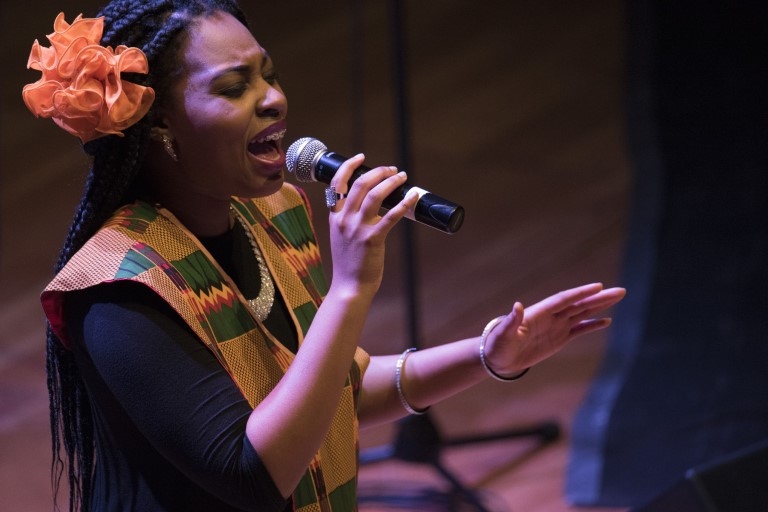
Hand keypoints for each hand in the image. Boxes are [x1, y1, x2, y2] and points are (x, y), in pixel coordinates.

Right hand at [326, 154, 418, 295]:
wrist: (350, 286)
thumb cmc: (349, 263)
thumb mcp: (341, 236)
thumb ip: (349, 219)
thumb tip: (370, 204)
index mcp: (335, 216)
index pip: (337, 183)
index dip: (349, 166)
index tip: (361, 158)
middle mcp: (344, 219)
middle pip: (360, 184)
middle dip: (378, 172)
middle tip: (391, 170)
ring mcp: (357, 229)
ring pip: (374, 195)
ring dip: (391, 182)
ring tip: (402, 177)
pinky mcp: (372, 239)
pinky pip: (391, 216)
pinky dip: (404, 203)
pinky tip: (413, 197)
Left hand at [482, 283, 625, 375]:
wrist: (497, 359)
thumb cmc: (497, 345)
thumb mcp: (502, 334)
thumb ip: (511, 320)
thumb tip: (517, 305)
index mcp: (539, 312)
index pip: (564, 300)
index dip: (580, 293)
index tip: (598, 286)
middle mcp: (550, 316)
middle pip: (578, 304)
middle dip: (599, 298)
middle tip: (620, 291)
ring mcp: (556, 326)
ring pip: (582, 313)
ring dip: (599, 306)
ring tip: (617, 298)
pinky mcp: (558, 339)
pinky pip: (579, 330)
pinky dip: (592, 325)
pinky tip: (606, 321)